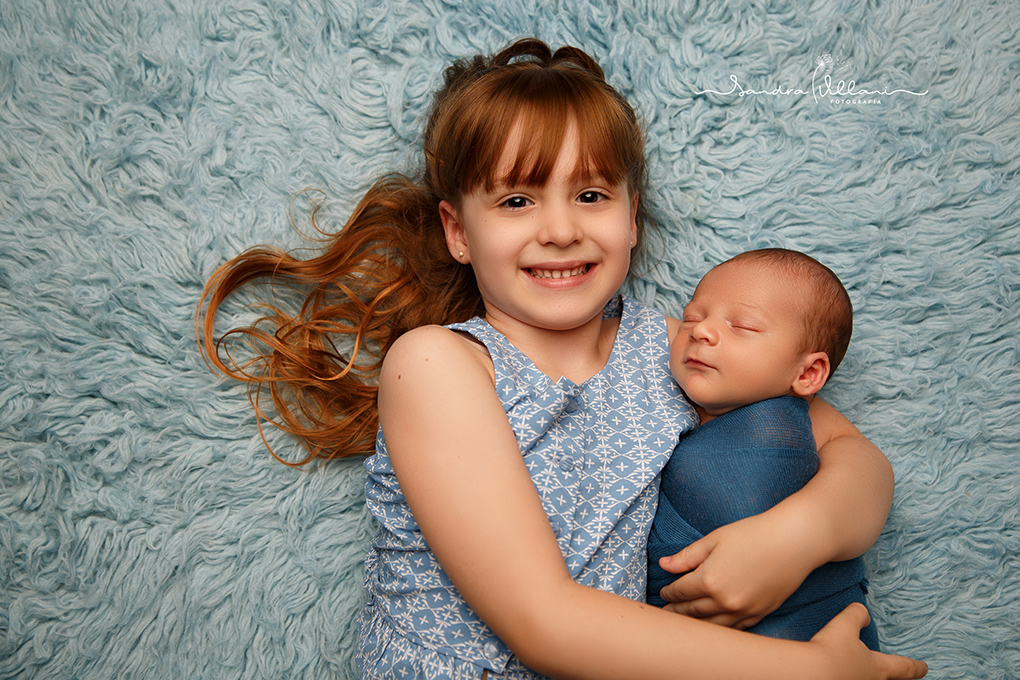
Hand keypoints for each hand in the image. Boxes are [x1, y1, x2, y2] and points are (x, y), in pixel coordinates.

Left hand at [656, 512, 814, 628]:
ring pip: (711, 626)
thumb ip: (687, 556)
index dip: (668, 593)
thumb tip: (664, 565)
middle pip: (692, 612)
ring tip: (683, 624)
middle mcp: (724, 601)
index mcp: (710, 580)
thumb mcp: (714, 539)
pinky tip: (711, 626)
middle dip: (676, 612)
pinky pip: (732, 629)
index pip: (680, 592)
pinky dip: (718, 629)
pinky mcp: (759, 615)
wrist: (794, 542)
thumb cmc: (753, 534)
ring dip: (695, 625)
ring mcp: (743, 611)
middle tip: (665, 613)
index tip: (663, 592)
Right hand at [811, 604, 927, 679]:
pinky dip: (845, 675)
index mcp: (877, 667)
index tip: (925, 667)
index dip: (915, 666)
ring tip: (857, 669)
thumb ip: (856, 616)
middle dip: (893, 676)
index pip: (903, 667)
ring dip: (864, 675)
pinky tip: (838, 673)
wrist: (808, 674)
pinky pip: (846, 679)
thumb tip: (863, 612)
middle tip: (896, 674)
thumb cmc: (831, 651)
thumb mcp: (844, 626)